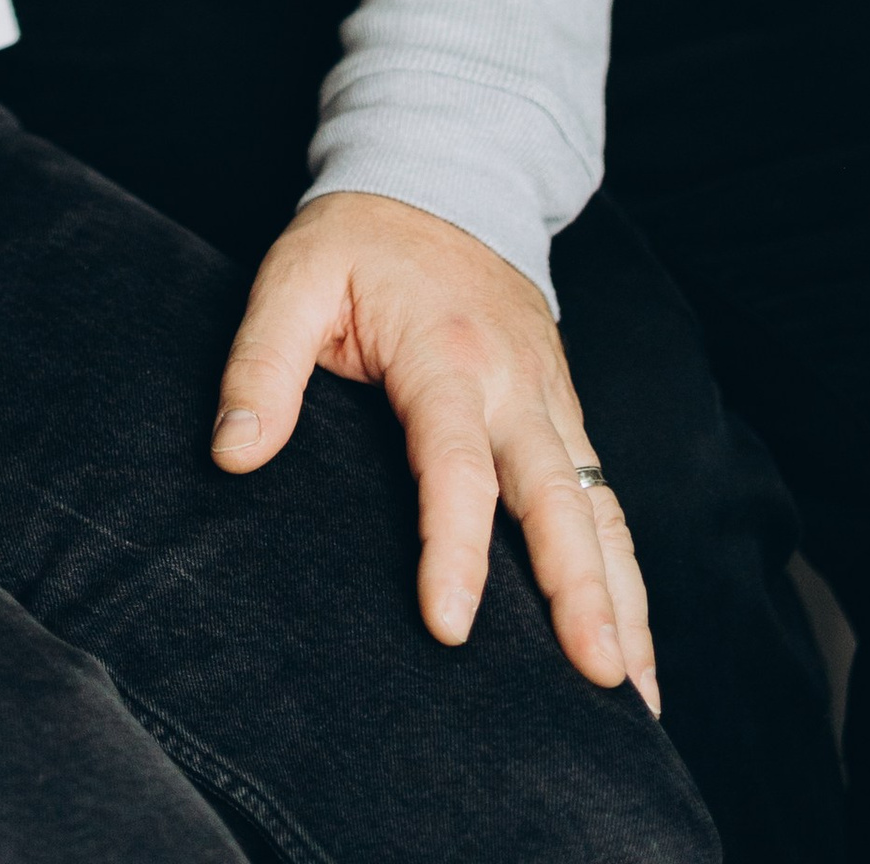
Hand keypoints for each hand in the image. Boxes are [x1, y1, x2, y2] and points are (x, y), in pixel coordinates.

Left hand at [212, 191, 658, 709]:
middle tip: (598, 681)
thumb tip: (233, 457)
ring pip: (601, 508)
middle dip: (582, 592)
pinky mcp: (565, 414)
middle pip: (560, 498)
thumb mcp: (293, 277)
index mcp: (445, 353)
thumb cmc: (360, 237)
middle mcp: (515, 384)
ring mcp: (552, 400)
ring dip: (623, 598)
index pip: (455, 464)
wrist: (443, 173)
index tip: (447, 627)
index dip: (452, 548)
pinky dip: (627, 572)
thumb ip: (260, 366)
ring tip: (637, 698)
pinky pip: (606, 500)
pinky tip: (635, 644)